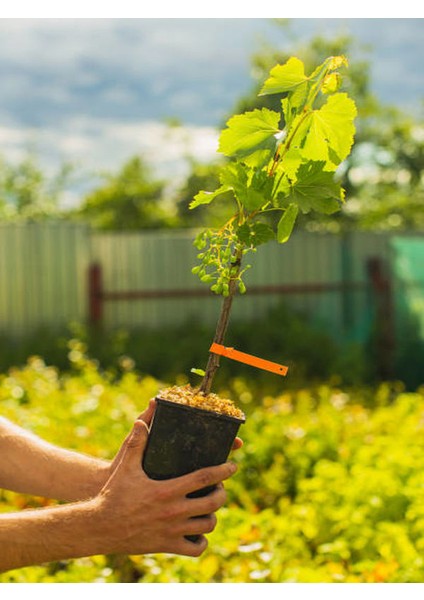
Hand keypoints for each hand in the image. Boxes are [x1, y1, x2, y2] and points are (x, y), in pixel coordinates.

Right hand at [92, 406, 237, 556]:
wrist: (99, 527)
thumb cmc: (114, 494)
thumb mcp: (125, 467)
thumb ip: (136, 444)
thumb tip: (141, 421)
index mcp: (166, 490)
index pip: (204, 477)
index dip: (222, 470)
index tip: (233, 465)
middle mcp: (173, 511)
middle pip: (212, 502)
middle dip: (222, 493)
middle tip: (220, 487)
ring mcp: (172, 531)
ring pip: (207, 526)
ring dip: (212, 515)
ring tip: (209, 507)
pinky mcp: (167, 546)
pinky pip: (195, 549)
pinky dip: (201, 541)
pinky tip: (197, 532)